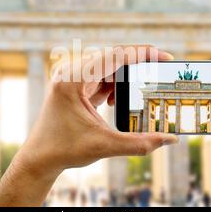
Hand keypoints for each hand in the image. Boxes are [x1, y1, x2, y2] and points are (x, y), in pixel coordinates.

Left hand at [0, 45, 178, 205]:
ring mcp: (71, 77)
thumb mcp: (104, 146)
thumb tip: (171, 140)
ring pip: (107, 67)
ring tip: (140, 92)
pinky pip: (100, 77)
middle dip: (138, 66)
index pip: (115, 56)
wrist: (39, 158)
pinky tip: (116, 102)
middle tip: (161, 75)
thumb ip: (140, 143)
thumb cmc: (64, 150)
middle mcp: (70, 72)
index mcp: (72, 79)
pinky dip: (114, 86)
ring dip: (125, 78)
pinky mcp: (73, 85)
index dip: (143, 54)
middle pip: (113, 59)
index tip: (166, 58)